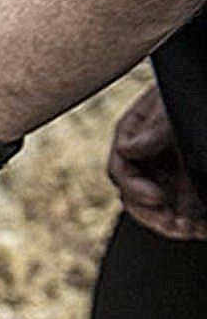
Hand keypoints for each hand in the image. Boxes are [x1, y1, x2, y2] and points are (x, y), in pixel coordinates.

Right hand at [109, 84, 206, 240]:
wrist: (204, 87)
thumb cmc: (189, 89)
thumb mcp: (169, 104)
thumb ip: (152, 126)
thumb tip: (128, 150)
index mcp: (132, 137)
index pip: (121, 171)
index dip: (135, 189)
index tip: (158, 197)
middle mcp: (145, 159)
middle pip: (135, 197)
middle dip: (153, 215)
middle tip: (174, 224)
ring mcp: (166, 172)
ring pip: (158, 208)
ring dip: (172, 223)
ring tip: (191, 230)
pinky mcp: (187, 182)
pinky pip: (183, 207)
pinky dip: (191, 220)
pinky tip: (202, 227)